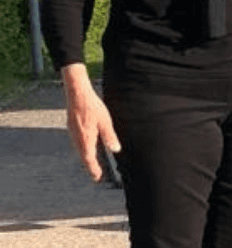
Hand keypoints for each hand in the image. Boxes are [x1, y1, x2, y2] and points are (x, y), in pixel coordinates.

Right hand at [61, 63, 119, 182]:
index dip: (94, 170)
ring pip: (81, 150)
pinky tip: (91, 147)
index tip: (98, 179)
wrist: (77, 95)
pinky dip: (85, 149)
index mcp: (85, 140)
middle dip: (91, 166)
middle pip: (84, 157)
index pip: (89, 160)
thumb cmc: (92, 107)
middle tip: (98, 175)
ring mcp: (73, 134)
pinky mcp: (73, 129)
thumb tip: (115, 150)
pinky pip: (79, 143)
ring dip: (88, 158)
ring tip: (96, 164)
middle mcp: (77, 140)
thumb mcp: (105, 122)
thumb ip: (110, 137)